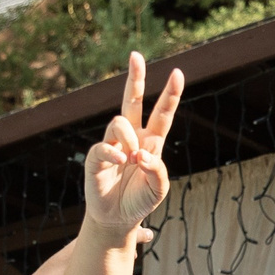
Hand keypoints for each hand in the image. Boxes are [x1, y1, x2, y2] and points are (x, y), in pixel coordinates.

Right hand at [84, 52, 181, 240]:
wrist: (118, 219)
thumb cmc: (141, 200)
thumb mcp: (159, 189)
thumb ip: (157, 170)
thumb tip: (142, 152)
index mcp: (151, 141)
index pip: (162, 113)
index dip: (170, 94)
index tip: (177, 72)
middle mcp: (132, 137)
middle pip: (133, 101)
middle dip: (135, 78)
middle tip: (136, 55)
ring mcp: (113, 144)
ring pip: (120, 121)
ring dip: (129, 137)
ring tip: (132, 158)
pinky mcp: (97, 157)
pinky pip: (105, 145)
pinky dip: (114, 152)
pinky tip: (122, 160)